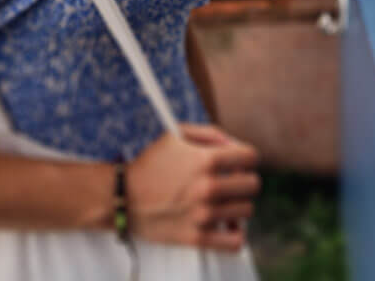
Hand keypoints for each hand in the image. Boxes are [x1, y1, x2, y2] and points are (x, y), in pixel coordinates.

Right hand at [124, 125, 259, 252]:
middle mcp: (209, 187)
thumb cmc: (148, 162)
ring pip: (246, 210)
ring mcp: (204, 214)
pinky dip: (235, 235)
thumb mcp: (175, 134)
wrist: (120, 196)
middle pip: (253, 185)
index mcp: (206, 159)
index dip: (245, 157)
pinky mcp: (196, 237)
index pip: (252, 157)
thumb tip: (233, 145)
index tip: (235, 163)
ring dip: (237, 205)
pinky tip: (225, 226)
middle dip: (243, 180)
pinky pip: (235, 242)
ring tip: (223, 203)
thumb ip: (210, 133)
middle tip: (229, 183)